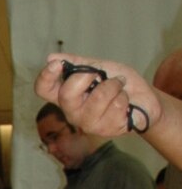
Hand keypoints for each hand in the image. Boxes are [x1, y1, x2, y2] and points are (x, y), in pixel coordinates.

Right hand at [34, 53, 159, 138]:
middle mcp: (73, 111)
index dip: (45, 77)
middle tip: (99, 74)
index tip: (57, 65)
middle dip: (86, 77)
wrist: (145, 99)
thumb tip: (51, 58)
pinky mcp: (107, 130)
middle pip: (66, 95)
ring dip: (113, 85)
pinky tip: (125, 101)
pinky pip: (116, 105)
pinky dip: (124, 96)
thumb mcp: (99, 67)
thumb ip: (78, 63)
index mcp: (66, 95)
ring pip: (98, 98)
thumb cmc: (119, 84)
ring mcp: (89, 123)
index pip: (43, 89)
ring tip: (119, 86)